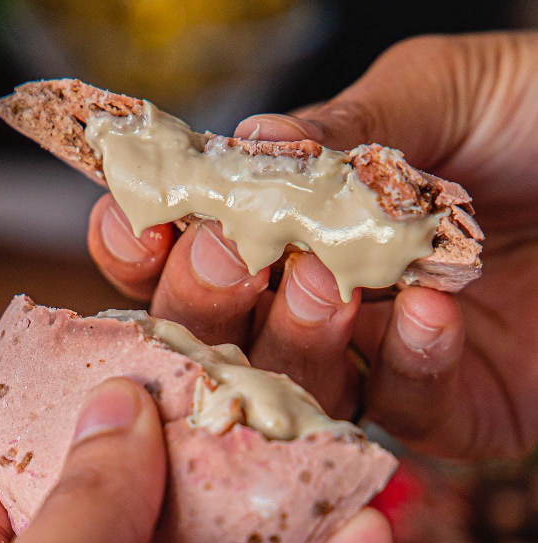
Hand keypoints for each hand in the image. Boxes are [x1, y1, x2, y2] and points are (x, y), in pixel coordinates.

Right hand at [87, 31, 537, 460]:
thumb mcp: (440, 91)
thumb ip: (344, 126)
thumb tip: (242, 148)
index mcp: (304, 227)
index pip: (200, 249)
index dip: (152, 244)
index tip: (131, 218)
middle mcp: (327, 304)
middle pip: (226, 332)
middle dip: (205, 297)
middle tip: (219, 249)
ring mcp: (380, 364)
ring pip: (296, 382)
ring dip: (296, 334)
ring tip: (325, 277)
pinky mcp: (448, 413)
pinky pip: (403, 406)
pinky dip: (407, 362)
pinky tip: (430, 310)